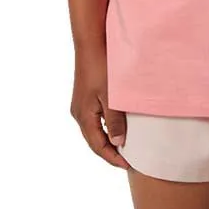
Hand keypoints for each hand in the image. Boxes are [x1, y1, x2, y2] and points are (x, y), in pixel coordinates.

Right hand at [70, 46, 130, 169]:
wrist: (90, 43)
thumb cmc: (101, 67)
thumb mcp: (111, 96)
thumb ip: (115, 120)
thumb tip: (119, 142)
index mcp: (84, 117)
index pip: (98, 146)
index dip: (113, 158)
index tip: (129, 165)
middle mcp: (79, 114)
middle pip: (95, 141)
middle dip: (110, 152)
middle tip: (129, 160)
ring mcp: (81, 105)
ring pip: (95, 130)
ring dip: (109, 139)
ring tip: (126, 145)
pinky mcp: (85, 97)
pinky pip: (95, 119)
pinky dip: (106, 126)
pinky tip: (118, 125)